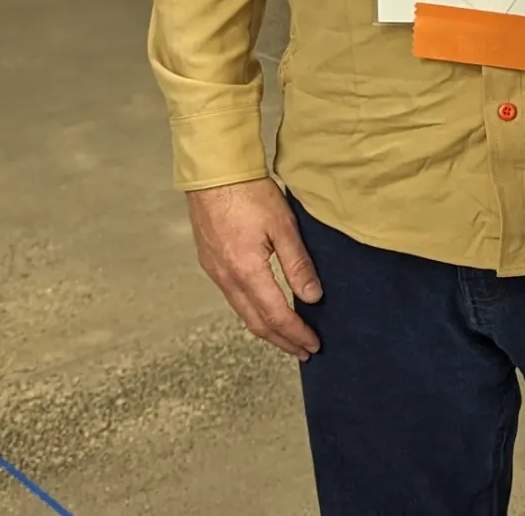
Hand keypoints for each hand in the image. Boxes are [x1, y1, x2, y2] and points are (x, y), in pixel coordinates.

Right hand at [188, 178, 321, 360]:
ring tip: (287, 336)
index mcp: (246, 272)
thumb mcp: (283, 225)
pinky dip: (253, 311)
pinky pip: (233, 298)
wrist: (214, 173)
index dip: (296, 334)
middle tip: (304, 351)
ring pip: (243, 313)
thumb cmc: (249, 193)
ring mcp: (215, 272)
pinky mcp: (211, 262)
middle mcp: (227, 279)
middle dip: (282, 341)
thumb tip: (312, 297)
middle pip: (256, 323)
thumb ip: (297, 264)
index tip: (313, 345)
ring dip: (267, 329)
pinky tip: (264, 307)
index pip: (276, 316)